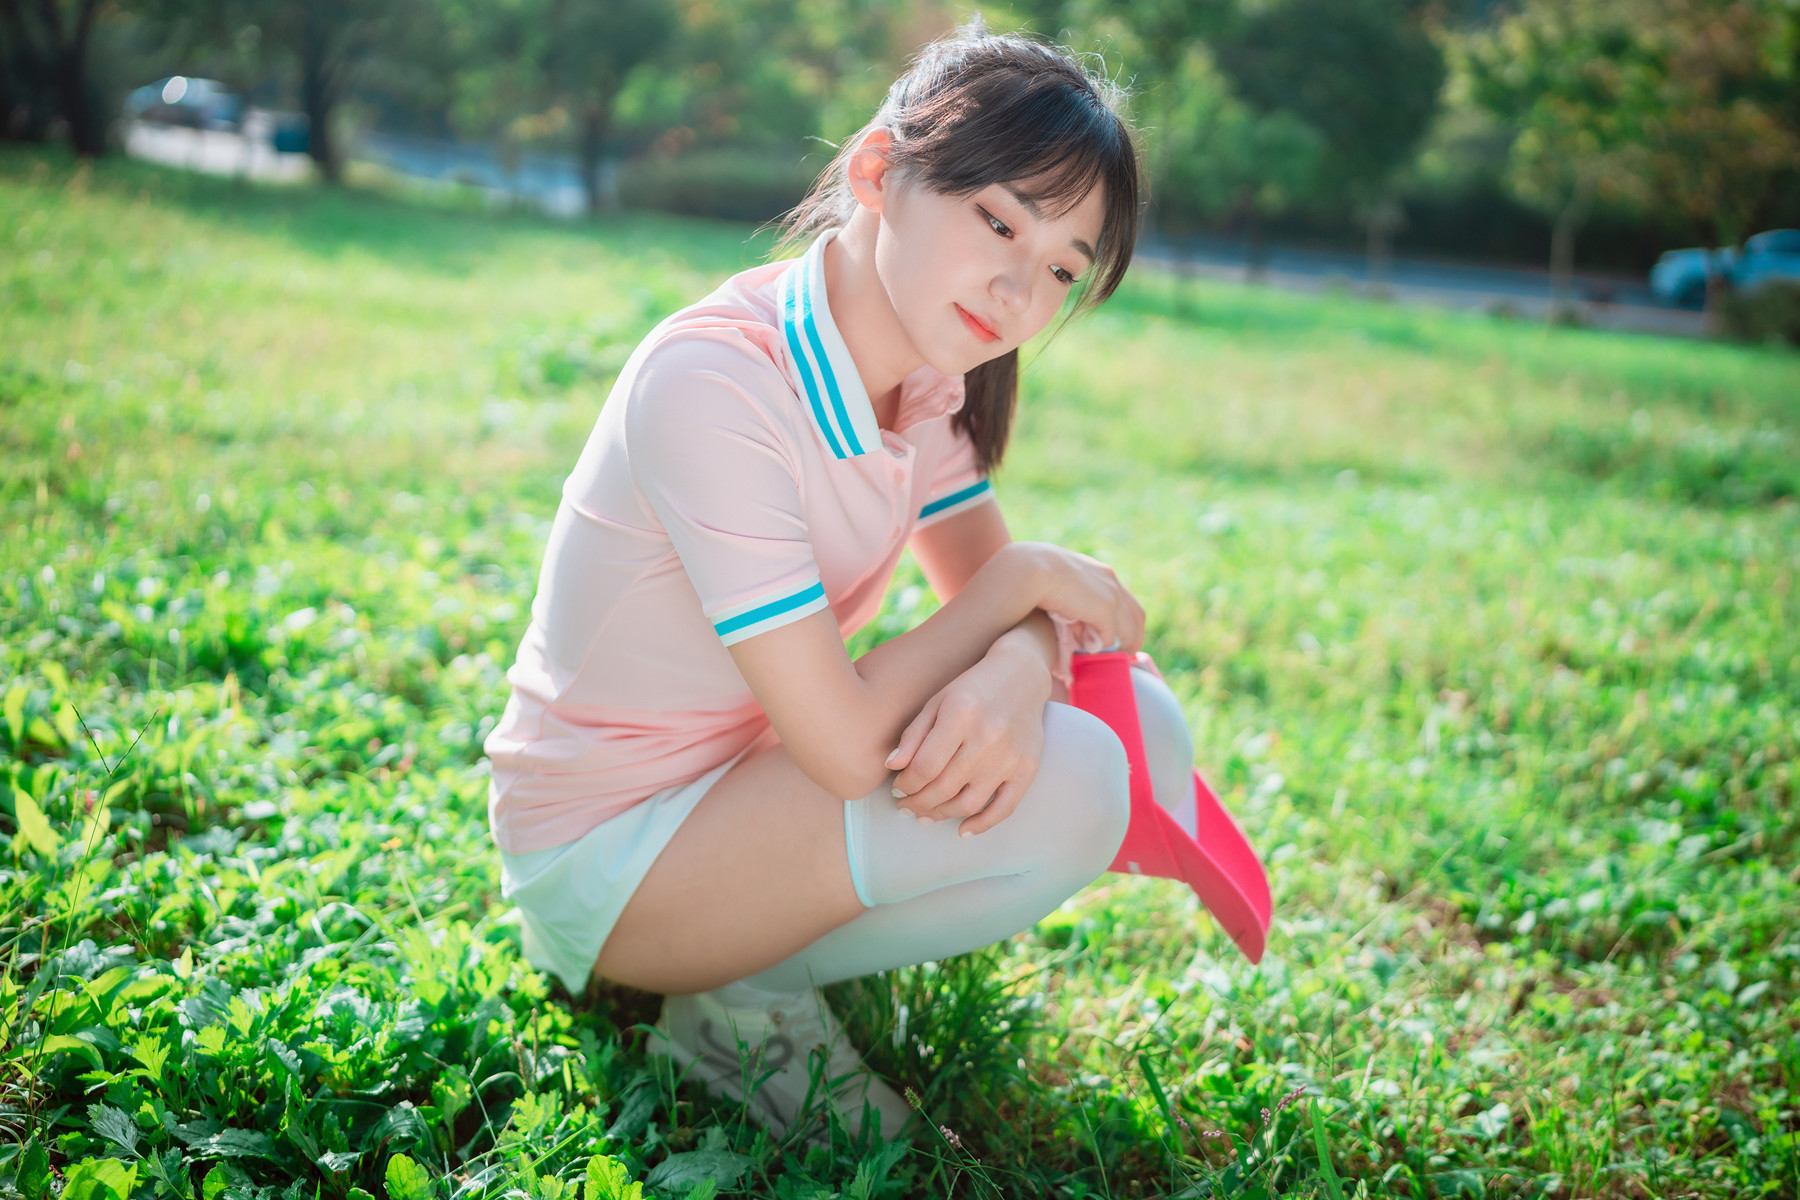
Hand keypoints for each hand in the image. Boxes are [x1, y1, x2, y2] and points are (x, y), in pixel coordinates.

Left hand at [883, 636, 1051, 836]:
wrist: (1020, 675)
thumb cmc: (972, 689)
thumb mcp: (937, 702)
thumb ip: (914, 734)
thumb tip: (892, 767)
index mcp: (961, 715)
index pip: (925, 767)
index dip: (906, 784)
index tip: (898, 788)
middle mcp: (988, 737)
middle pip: (943, 788)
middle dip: (918, 803)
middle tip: (905, 807)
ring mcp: (1010, 756)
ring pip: (968, 803)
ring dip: (941, 815)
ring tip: (925, 815)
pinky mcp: (1028, 768)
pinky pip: (1004, 808)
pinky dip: (982, 825)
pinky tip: (962, 830)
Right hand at [1019, 542, 1144, 654]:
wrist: (1027, 569)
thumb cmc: (1031, 579)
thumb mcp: (1057, 593)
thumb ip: (1073, 612)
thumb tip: (1082, 637)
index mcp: (1095, 571)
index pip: (1122, 598)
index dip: (1124, 621)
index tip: (1118, 637)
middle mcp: (1108, 578)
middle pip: (1136, 613)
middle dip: (1134, 637)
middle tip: (1127, 654)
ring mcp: (1109, 592)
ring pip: (1130, 627)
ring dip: (1123, 645)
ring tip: (1115, 659)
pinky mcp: (1105, 607)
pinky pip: (1111, 635)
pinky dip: (1104, 645)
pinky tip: (1091, 650)